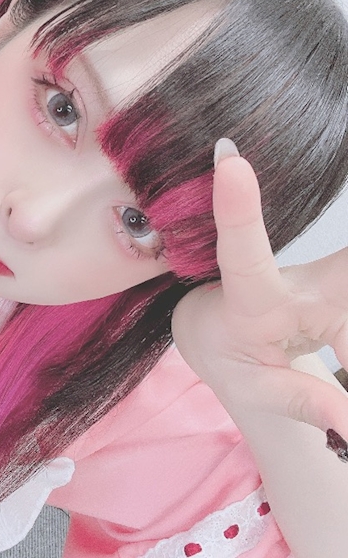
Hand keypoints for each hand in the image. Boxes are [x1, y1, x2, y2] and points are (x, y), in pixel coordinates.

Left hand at [171, 140, 347, 453]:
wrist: (231, 334)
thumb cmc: (232, 357)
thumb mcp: (255, 391)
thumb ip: (299, 404)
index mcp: (252, 300)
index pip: (242, 256)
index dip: (237, 211)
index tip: (228, 161)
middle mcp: (298, 278)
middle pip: (345, 269)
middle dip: (344, 308)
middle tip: (325, 330)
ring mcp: (331, 277)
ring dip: (346, 348)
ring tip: (337, 363)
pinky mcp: (344, 278)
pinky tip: (340, 357)